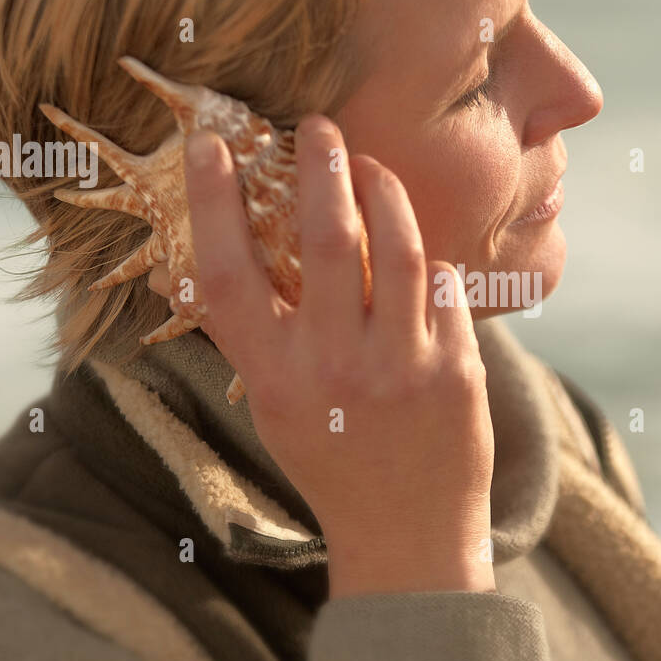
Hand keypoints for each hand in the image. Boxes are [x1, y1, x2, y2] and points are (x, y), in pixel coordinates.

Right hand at [182, 115, 495, 598]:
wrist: (407, 535)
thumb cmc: (331, 460)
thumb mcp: (274, 407)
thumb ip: (254, 337)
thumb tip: (203, 263)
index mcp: (273, 379)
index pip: (228, 274)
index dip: (212, 203)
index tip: (209, 145)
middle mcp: (335, 369)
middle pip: (327, 239)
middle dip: (321, 166)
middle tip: (319, 125)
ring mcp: (402, 368)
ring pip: (399, 247)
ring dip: (384, 191)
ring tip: (371, 166)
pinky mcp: (457, 369)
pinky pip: (446, 285)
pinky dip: (430, 260)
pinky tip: (419, 256)